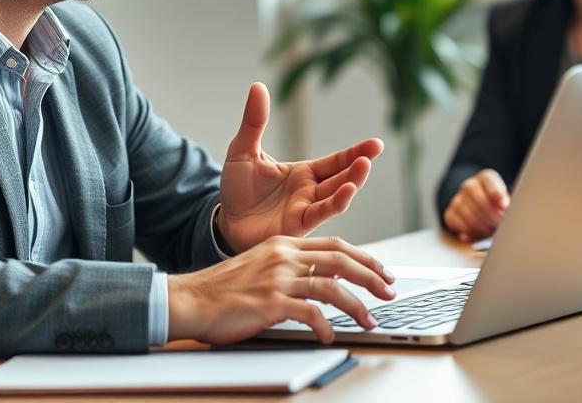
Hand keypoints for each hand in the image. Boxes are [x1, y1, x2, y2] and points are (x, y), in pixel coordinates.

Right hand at [168, 235, 395, 343]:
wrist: (191, 299)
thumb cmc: (224, 289)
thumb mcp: (262, 266)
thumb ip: (293, 268)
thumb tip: (328, 281)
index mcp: (283, 244)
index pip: (335, 245)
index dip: (364, 258)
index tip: (382, 272)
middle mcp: (284, 257)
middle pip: (341, 260)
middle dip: (372, 277)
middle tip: (390, 292)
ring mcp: (277, 279)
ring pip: (332, 287)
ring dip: (357, 306)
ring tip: (369, 321)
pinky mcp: (270, 303)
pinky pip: (310, 314)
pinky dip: (326, 326)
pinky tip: (330, 336)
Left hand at [217, 82, 383, 251]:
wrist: (222, 220)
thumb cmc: (237, 189)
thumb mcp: (243, 149)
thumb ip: (254, 122)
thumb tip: (257, 86)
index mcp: (303, 173)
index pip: (336, 161)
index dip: (356, 153)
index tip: (376, 144)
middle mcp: (310, 192)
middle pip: (341, 178)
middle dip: (358, 167)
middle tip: (372, 153)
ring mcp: (305, 210)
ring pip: (335, 197)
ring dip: (351, 184)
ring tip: (363, 167)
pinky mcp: (296, 226)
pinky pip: (319, 215)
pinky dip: (334, 204)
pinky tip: (346, 193)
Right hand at [443, 169, 508, 241]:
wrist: (481, 210)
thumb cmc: (498, 207)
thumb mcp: (506, 202)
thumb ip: (506, 204)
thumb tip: (506, 210)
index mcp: (486, 178)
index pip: (489, 181)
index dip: (497, 194)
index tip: (505, 207)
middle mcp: (469, 186)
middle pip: (478, 198)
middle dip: (491, 214)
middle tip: (500, 224)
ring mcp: (457, 199)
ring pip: (467, 212)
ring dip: (481, 225)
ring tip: (491, 231)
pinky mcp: (450, 213)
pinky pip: (456, 222)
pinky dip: (468, 230)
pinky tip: (478, 234)